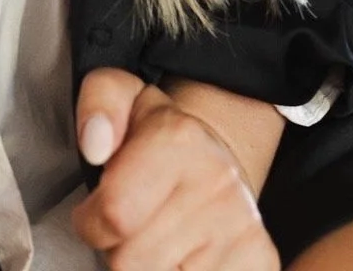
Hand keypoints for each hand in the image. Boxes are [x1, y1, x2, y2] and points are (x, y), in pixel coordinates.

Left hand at [72, 68, 279, 269]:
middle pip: (130, 260)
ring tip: (157, 240)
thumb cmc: (157, 139)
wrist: (217, 160)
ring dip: (148, 270)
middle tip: (133, 225)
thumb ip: (96, 105)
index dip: (91, 223)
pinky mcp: (260, 260)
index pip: (113, 213)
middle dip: (118, 249)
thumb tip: (95, 144)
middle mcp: (217, 181)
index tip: (96, 214)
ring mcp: (243, 225)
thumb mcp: (119, 98)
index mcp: (178, 137)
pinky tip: (183, 257)